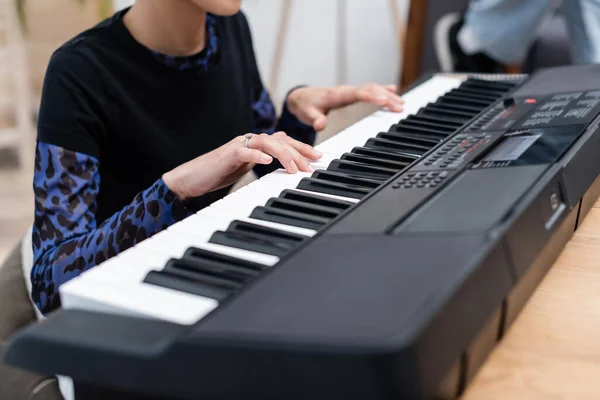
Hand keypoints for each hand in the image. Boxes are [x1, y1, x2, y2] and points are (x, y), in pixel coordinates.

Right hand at [163, 131, 321, 200]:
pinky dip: (257, 156)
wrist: (193, 178)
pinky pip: (244, 152)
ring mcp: (239, 145)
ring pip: (266, 143)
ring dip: (283, 155)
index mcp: (256, 144)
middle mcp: (250, 141)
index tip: (319, 157)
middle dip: (299, 150)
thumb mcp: (247, 167)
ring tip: (295, 168)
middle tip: (314, 162)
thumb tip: (282, 159)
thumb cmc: (219, 173)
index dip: (302, 147)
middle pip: (280, 140)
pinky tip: (267, 162)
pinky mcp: (227, 154)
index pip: (284, 141)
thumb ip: (263, 160)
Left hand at [286, 83, 403, 130]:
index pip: (358, 93)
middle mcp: (345, 90)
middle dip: (385, 96)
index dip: (372, 96)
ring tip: (401, 103)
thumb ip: (314, 119)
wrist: (301, 97)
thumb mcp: (306, 113)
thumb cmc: (305, 105)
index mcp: (337, 95)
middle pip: (370, 90)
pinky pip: (369, 90)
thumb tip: (321, 124)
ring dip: (387, 94)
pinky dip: (381, 90)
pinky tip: (393, 90)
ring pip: (372, 89)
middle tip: (399, 105)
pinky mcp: (351, 94)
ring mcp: (349, 91)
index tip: (384, 99)